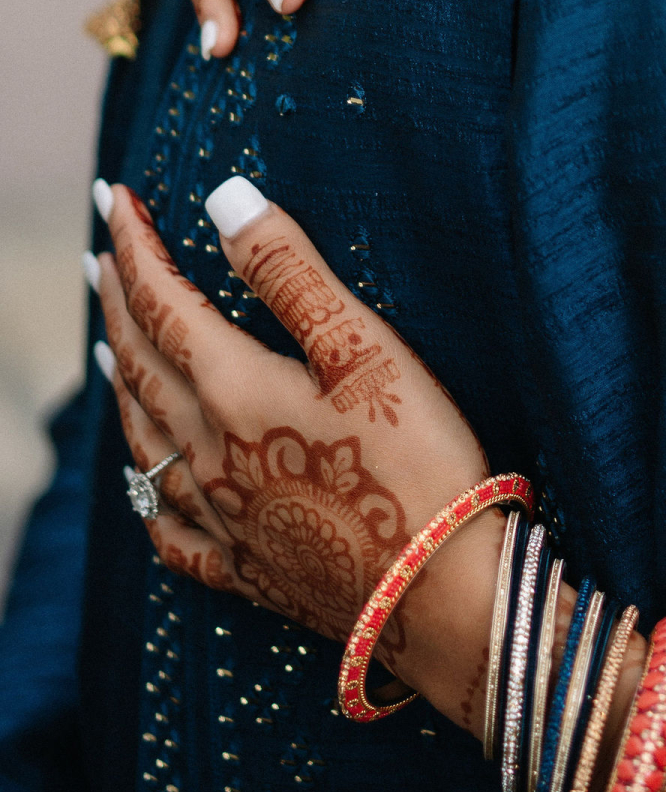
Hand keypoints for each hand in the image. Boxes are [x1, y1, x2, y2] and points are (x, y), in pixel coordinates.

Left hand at [93, 180, 497, 731]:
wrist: (438, 593)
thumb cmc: (416, 461)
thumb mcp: (364, 348)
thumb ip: (289, 271)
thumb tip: (223, 199)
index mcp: (235, 391)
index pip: (163, 302)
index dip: (136, 246)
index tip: (117, 198)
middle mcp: (208, 454)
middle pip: (141, 365)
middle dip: (118, 300)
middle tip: (101, 254)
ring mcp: (220, 516)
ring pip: (143, 438)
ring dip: (120, 381)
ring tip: (108, 345)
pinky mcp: (245, 567)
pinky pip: (168, 527)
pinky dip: (146, 489)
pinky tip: (148, 482)